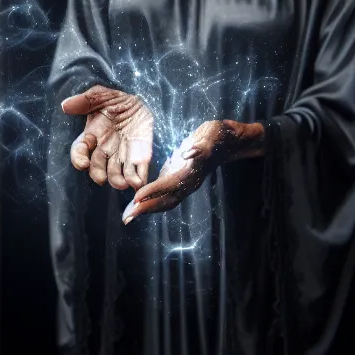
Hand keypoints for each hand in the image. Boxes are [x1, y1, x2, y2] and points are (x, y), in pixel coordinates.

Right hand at [63, 85, 153, 188]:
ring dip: (118, 181)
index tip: (83, 164)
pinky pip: (138, 170)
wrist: (141, 101)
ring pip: (117, 173)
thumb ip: (84, 101)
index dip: (79, 158)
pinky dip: (138, 178)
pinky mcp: (140, 156)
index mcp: (92, 134)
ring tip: (123, 184)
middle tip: (102, 179)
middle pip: (97, 166)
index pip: (80, 149)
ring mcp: (122, 154)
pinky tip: (139, 183)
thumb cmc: (116, 99)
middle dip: (99, 174)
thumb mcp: (100, 95)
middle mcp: (105, 148)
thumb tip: (65, 105)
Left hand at [123, 119, 264, 220]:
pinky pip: (166, 193)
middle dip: (146, 208)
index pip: (169, 185)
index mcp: (192, 172)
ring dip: (147, 208)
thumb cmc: (217, 137)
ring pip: (166, 200)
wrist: (227, 142)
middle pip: (166, 199)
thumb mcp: (210, 137)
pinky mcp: (181, 179)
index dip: (153, 192)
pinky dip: (152, 198)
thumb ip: (200, 147)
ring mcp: (186, 183)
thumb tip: (188, 154)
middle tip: (127, 217)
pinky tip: (138, 201)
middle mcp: (189, 182)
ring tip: (129, 215)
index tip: (136, 198)